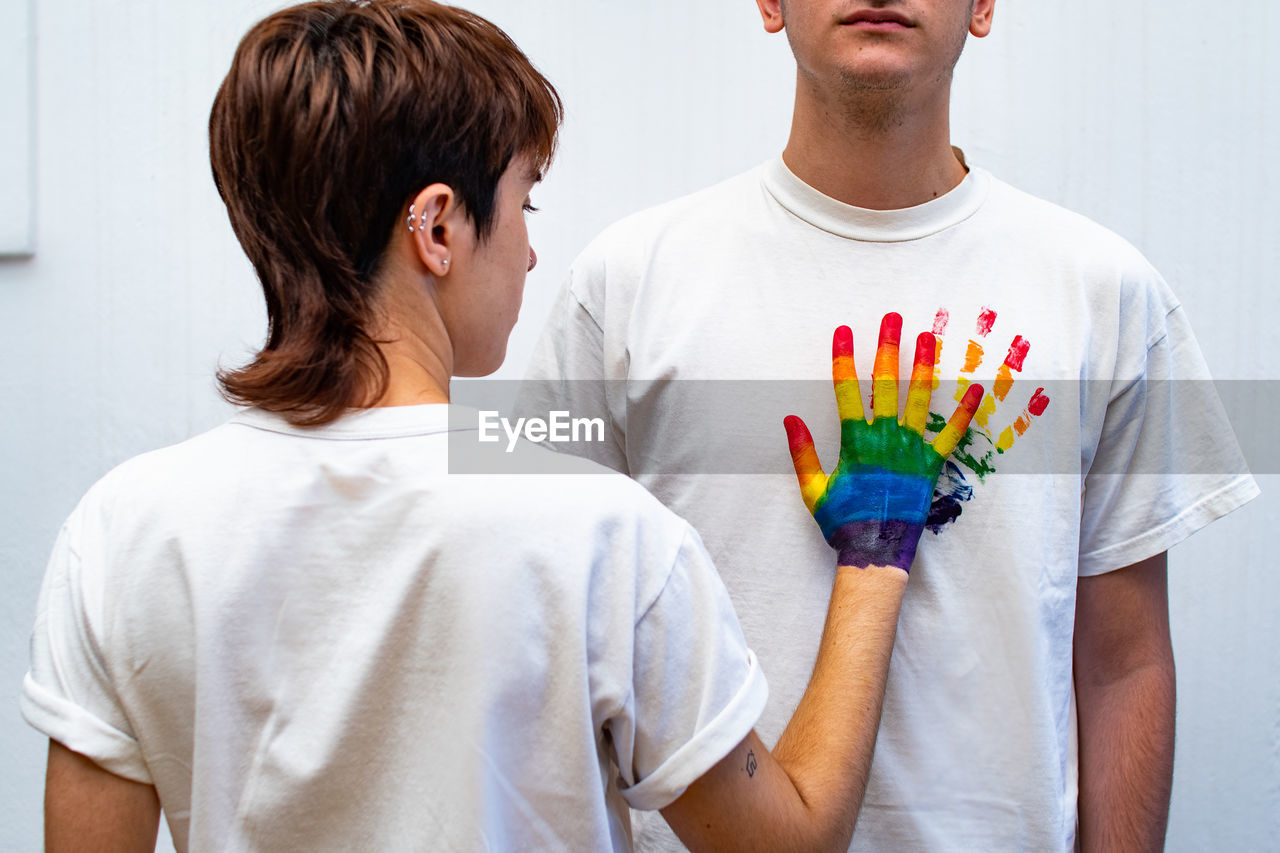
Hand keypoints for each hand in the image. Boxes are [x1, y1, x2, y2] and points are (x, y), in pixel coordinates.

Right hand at [784, 314, 981, 570]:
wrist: (876, 552)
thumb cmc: (842, 523)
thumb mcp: (812, 490)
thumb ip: (802, 452)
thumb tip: (789, 418)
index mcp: (856, 443)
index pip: (847, 391)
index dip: (845, 359)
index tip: (844, 332)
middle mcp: (886, 440)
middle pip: (887, 385)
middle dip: (888, 348)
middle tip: (892, 319)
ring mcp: (912, 451)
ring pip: (920, 400)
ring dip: (924, 366)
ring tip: (927, 337)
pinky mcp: (932, 467)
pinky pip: (952, 436)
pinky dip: (963, 413)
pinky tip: (974, 390)